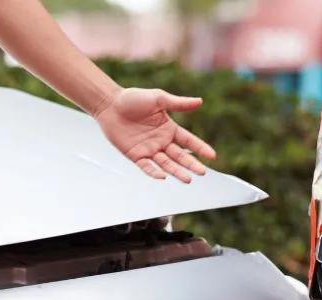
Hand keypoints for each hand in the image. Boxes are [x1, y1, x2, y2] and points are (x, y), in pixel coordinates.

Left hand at [94, 88, 216, 182]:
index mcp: (169, 128)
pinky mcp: (135, 155)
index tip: (212, 156)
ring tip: (188, 179)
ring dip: (177, 172)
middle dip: (191, 164)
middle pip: (180, 156)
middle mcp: (161, 141)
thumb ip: (178, 103)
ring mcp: (149, 149)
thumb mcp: (158, 99)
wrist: (109, 104)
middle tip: (202, 172)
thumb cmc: (133, 98)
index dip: (200, 148)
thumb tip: (200, 101)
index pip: (188, 141)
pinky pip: (146, 167)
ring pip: (166, 164)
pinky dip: (154, 172)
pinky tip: (163, 177)